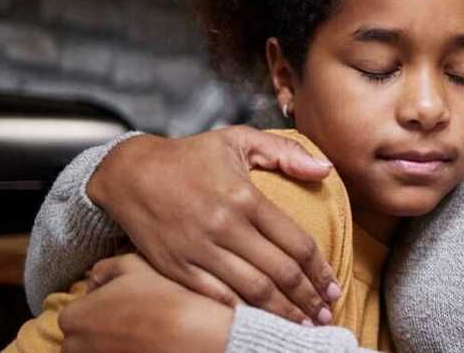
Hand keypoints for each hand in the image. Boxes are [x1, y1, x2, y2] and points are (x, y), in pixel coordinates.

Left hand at [61, 254, 232, 352]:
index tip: (123, 302)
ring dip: (110, 343)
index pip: (76, 311)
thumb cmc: (161, 297)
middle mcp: (74, 345)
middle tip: (132, 319)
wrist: (191, 333)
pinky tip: (143, 346)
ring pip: (95, 350)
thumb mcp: (133, 265)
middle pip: (82, 336)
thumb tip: (94, 279)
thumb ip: (104, 267)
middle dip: (101, 328)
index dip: (100, 304)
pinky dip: (124, 352)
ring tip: (140, 333)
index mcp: (73, 316)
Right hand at [87, 126, 339, 324]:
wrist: (129, 173)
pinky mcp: (176, 268)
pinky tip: (261, 321)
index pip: (296, 242)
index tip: (334, 287)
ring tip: (303, 324)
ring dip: (282, 312)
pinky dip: (242, 313)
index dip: (320, 270)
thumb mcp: (240, 140)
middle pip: (280, 273)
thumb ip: (287, 153)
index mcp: (246, 197)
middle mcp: (225, 226)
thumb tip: (327, 170)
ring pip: (252, 291)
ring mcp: (199, 250)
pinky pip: (216, 297)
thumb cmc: (190, 155)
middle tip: (326, 314)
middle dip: (308, 298)